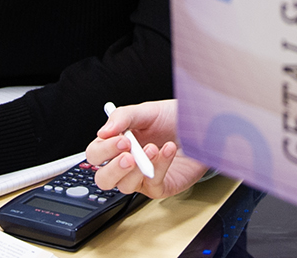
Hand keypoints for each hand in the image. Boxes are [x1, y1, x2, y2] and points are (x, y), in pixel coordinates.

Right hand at [86, 100, 208, 199]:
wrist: (201, 126)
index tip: (120, 139)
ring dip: (139, 167)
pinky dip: (159, 167)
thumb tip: (103, 131)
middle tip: (128, 155)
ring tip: (153, 148)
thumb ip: (124, 117)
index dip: (104, 150)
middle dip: (113, 168)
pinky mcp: (161, 186)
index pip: (95, 154)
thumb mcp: (147, 111)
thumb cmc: (173, 119)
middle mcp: (127, 163)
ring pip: (126, 186)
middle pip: (103, 179)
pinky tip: (168, 150)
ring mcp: (142, 177)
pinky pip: (153, 184)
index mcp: (117, 144)